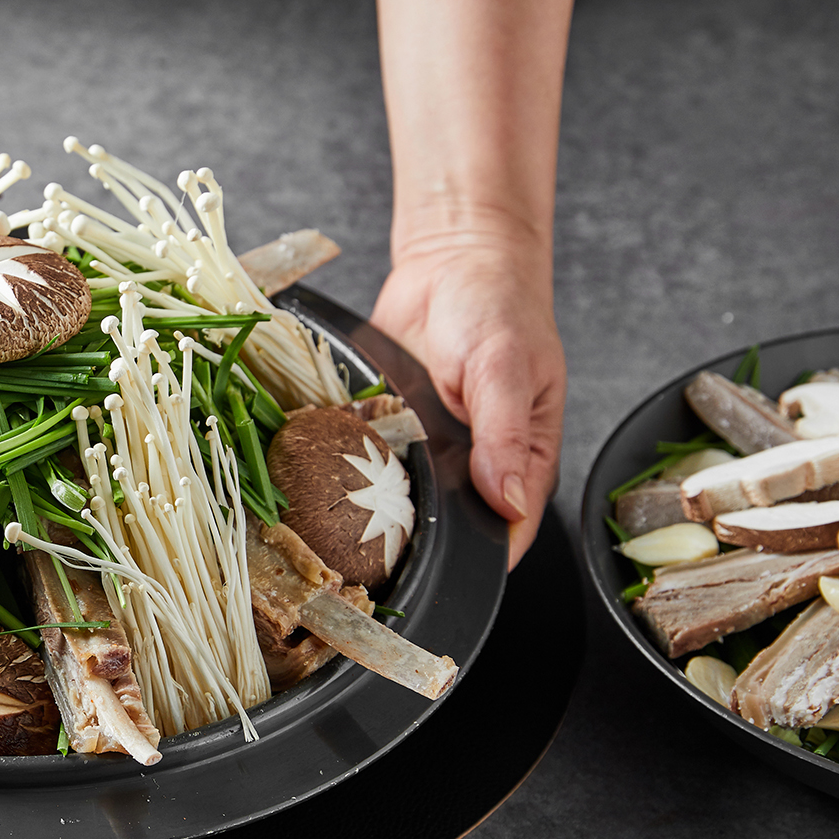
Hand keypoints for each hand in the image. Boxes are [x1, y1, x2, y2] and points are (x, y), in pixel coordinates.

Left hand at [369, 219, 564, 568]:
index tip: (430, 575)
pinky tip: (318, 467)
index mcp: (520, 463)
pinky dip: (342, 463)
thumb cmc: (499, 308)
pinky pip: (362, 460)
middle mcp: (473, 466)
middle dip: (410, 540)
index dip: (471, 563)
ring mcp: (427, 451)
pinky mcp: (389, 429)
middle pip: (444, 529)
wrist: (452, 262)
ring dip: (367, 506)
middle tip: (368, 549)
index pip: (502, 536)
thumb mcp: (507, 368)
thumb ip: (505, 435)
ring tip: (334, 514)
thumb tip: (507, 500)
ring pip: (396, 501)